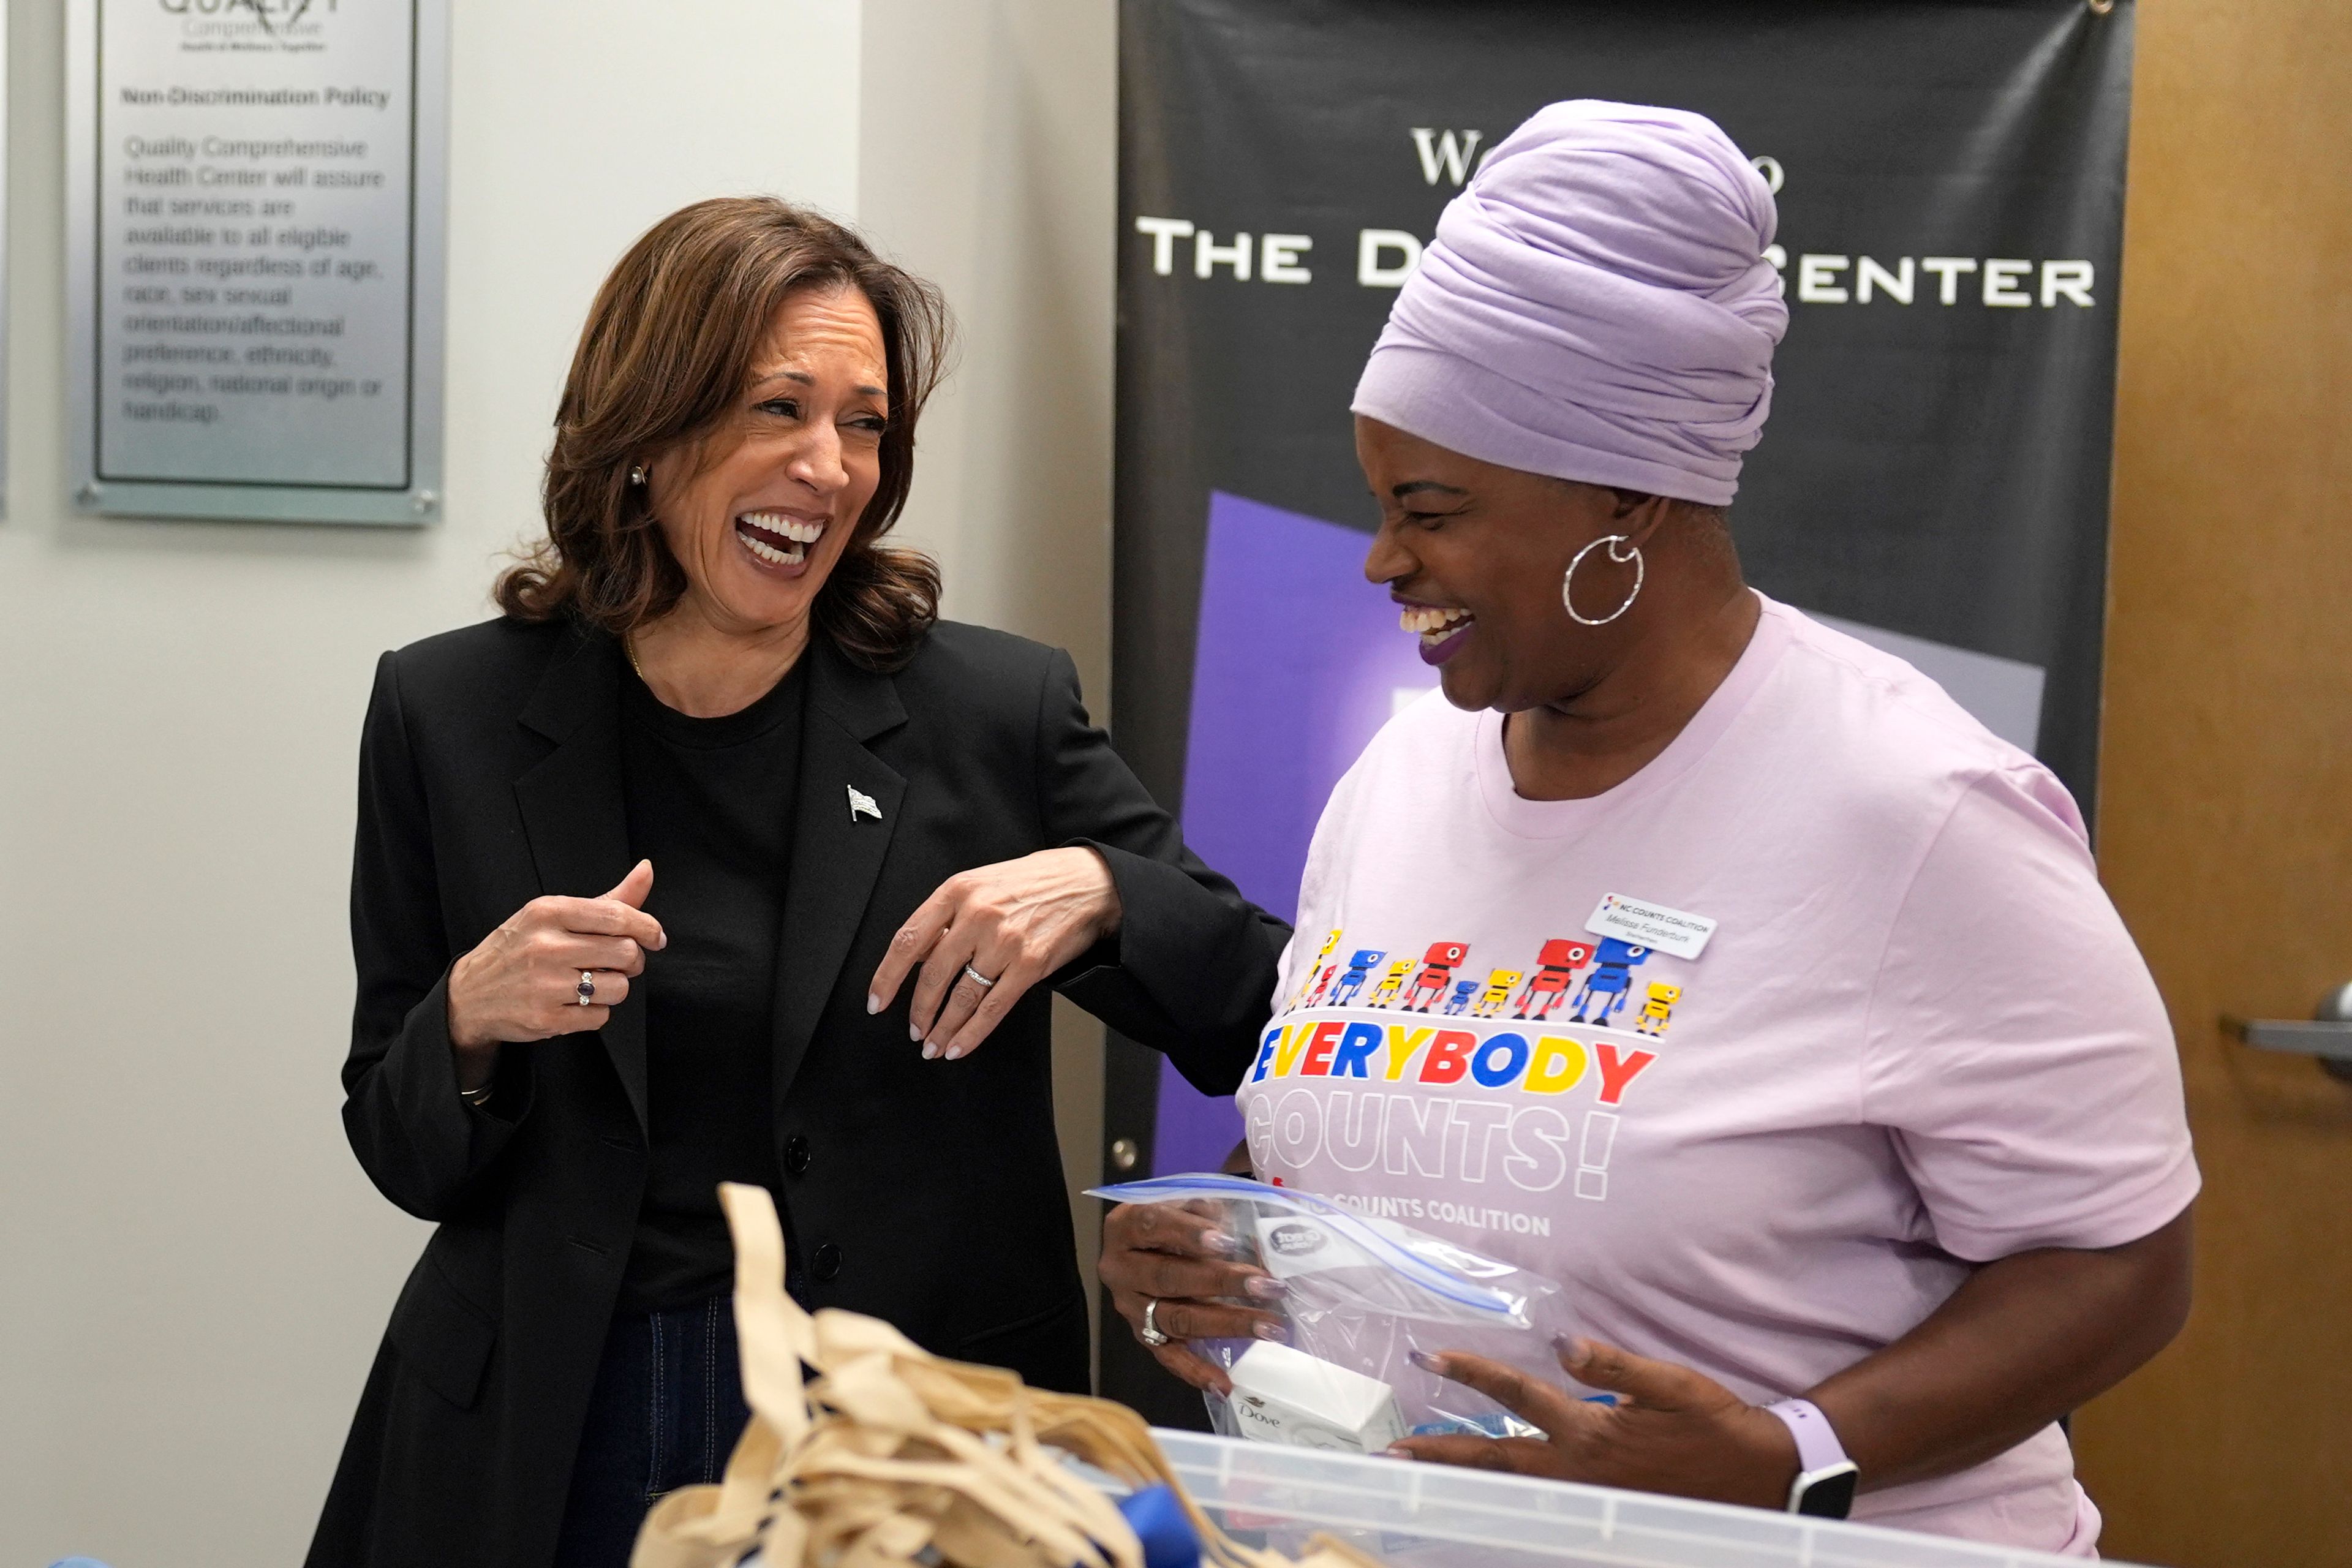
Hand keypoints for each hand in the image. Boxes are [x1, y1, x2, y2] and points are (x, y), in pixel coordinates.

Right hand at [446, 861, 666, 1082]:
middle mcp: (544, 946)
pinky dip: (595, 1012)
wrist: (469, 995)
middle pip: (626, 953)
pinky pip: (601, 1016)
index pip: (617, 915)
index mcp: (547, 912)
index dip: (647, 927)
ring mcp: (544, 985)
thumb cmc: (519, 949)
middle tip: (618, 963)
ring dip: (614, 988)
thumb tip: (647, 869)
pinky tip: (573, 1002)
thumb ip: (607, 899)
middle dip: (632, 960)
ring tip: (591, 982)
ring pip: (619, 987)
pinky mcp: (545, 1019)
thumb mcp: (553, 915)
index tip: (656, 937)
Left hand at [866, 847, 1121, 1059]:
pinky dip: (972, 1033)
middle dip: (918, 1011)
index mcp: (957, 890)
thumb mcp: (982, 883)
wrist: (1089, 882)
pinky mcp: (1030, 964)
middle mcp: (977, 914)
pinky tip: (959, 1046)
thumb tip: (920, 958)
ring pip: (962, 997)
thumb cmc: (1033, 882)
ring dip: (942, 1029)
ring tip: (933, 1046)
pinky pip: (993, 1008)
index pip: (908, 940)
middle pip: (933, 975)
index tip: (876, 1001)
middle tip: (913, 1030)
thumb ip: (950, 917)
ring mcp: (1004, 941)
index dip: (887, 977)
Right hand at [1098, 1200, 1287, 1393]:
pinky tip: (1224, 1384)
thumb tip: (1252, 1238)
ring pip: (1175, 1319)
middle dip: (1222, 1282)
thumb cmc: (1171, 1218)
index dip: (1190, 1234)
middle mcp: (1120, 1269)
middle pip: (1169, 1277)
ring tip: (1269, 1326)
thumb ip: (1209, 1211)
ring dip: (1226, 1324)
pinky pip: (1168, 1357)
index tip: (1228, 1242)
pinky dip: (1196, 1372)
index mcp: (1125, 1226)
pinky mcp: (1142, 1335)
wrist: (1143, 1244)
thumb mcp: (1185, 1201)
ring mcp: (1130, 1307)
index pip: (1154, 1225)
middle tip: (1267, 1286)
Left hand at [1389, 1337, 1798, 1509]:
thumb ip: (1614, 1364)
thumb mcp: (1671, 1384)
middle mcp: (1577, 1469)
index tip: (1430, 1356)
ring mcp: (1584, 1495)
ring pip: (1510, 1485)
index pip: (1517, 1395)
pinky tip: (1481, 1491)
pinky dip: (1502, 1495)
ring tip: (1420, 1470)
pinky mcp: (1598, 1507)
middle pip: (1494, 1460)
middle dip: (1441, 1455)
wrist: (1758, 1477)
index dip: (1473, 1372)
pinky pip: (1538, 1502)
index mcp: (1591, 1433)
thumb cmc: (1715, 1425)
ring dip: (1463, 1476)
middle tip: (1392, 1455)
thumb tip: (1562, 1343)